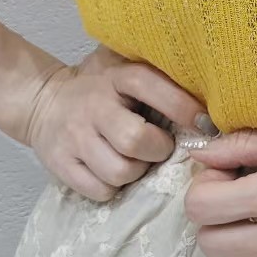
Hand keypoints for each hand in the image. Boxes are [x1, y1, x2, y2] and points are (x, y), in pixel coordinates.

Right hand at [19, 43, 216, 201]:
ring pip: (119, 172)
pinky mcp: (60, 164)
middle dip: (158, 150)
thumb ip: (160, 73)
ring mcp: (74, 137)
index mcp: (116, 76)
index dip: (183, 108)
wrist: (42, 100)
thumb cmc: (102, 86)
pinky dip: (113, 187)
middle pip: (136, 140)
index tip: (205, 125)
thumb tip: (214, 87)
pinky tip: (114, 171)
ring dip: (136, 172)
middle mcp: (94, 106)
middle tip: (160, 147)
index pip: (153, 88)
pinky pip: (99, 190)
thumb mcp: (125, 66)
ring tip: (136, 160)